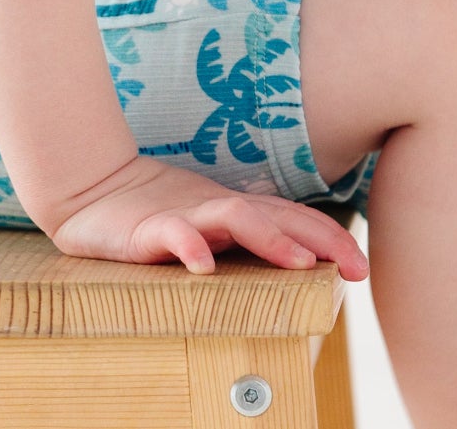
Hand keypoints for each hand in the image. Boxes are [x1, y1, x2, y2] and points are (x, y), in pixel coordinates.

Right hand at [43, 153, 369, 281]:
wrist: (94, 189)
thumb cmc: (156, 214)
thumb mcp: (208, 228)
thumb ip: (244, 238)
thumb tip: (298, 262)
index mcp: (237, 211)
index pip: (294, 220)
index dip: (331, 239)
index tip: (362, 266)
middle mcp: (219, 209)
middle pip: (279, 215)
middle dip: (320, 239)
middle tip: (354, 267)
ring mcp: (186, 214)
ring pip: (236, 217)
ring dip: (270, 238)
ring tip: (298, 263)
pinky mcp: (149, 227)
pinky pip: (172, 233)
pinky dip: (190, 246)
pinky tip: (204, 265)